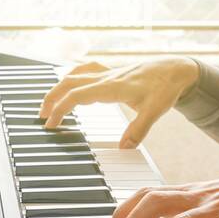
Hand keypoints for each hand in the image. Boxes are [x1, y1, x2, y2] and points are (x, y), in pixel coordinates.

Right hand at [39, 58, 200, 148]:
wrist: (176, 69)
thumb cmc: (166, 87)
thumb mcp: (155, 111)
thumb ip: (138, 130)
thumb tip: (123, 148)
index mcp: (111, 86)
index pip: (76, 96)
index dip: (60, 109)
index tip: (50, 123)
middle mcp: (106, 76)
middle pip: (69, 82)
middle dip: (51, 98)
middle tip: (41, 116)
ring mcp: (108, 72)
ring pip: (75, 74)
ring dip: (59, 86)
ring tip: (50, 102)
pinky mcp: (112, 71)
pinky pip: (85, 69)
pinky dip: (73, 76)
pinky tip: (70, 82)